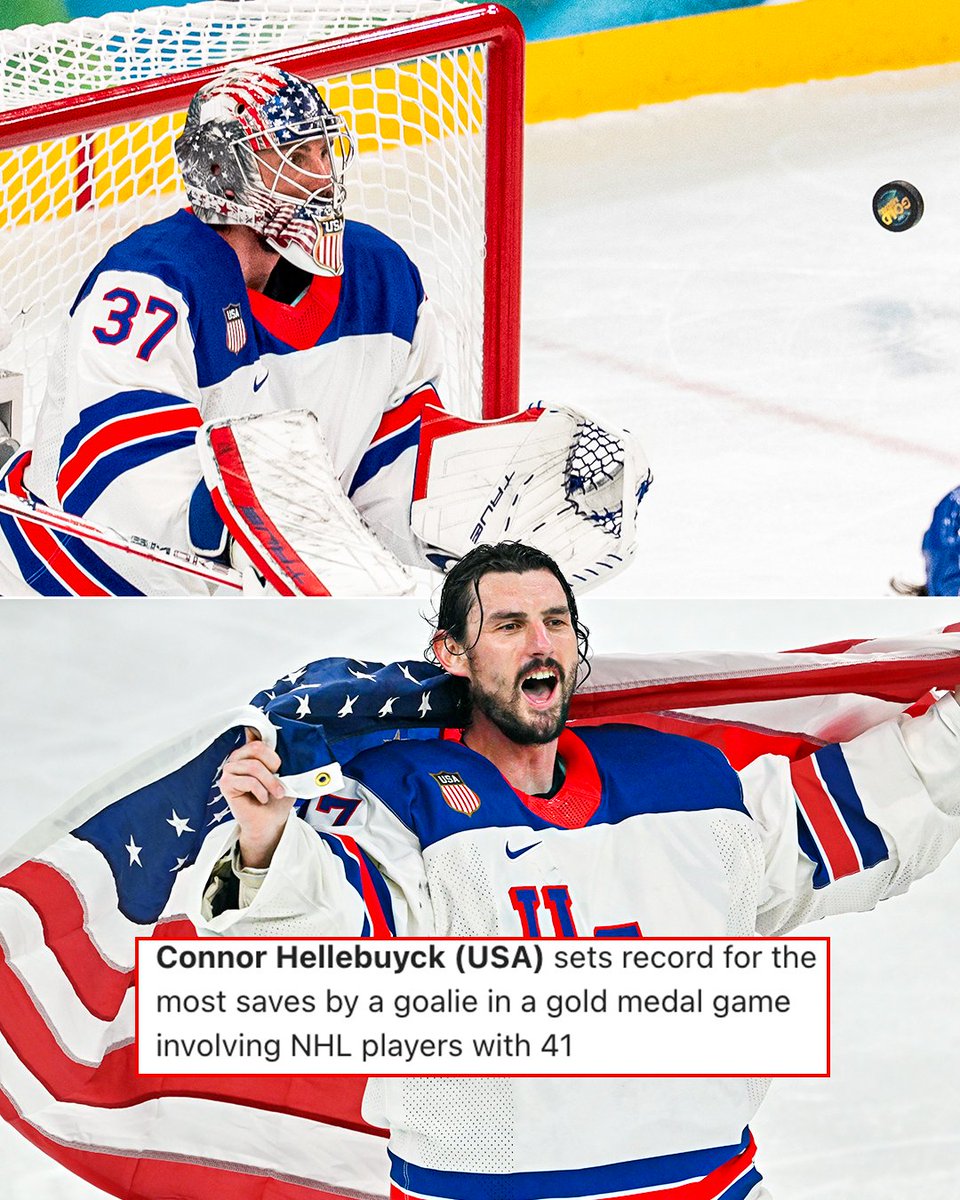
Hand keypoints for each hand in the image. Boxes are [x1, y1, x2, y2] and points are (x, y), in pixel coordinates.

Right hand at [220, 733, 293, 867]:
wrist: (270, 821)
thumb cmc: (278, 798)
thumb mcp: (287, 774)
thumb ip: (285, 757)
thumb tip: (291, 742)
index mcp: (252, 750)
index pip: (255, 732)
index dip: (262, 732)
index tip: (273, 740)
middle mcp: (238, 756)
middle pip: (256, 747)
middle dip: (274, 765)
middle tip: (280, 780)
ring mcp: (229, 769)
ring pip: (254, 766)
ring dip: (270, 782)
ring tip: (276, 793)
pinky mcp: (225, 783)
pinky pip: (248, 781)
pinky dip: (261, 791)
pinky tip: (262, 799)